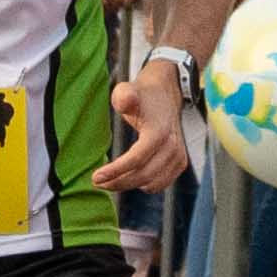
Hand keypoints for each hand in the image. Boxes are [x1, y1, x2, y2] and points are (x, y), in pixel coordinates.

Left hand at [111, 57, 194, 197]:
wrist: (165, 95)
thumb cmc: (141, 95)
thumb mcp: (128, 90)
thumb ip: (124, 96)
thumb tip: (125, 102)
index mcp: (159, 131)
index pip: (137, 159)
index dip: (116, 171)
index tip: (96, 177)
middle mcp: (173, 146)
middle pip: (143, 176)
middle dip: (117, 182)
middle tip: (97, 182)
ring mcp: (178, 157)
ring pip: (151, 184)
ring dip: (128, 185)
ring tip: (109, 180)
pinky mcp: (180, 164)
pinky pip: (159, 184)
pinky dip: (142, 185)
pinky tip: (127, 177)